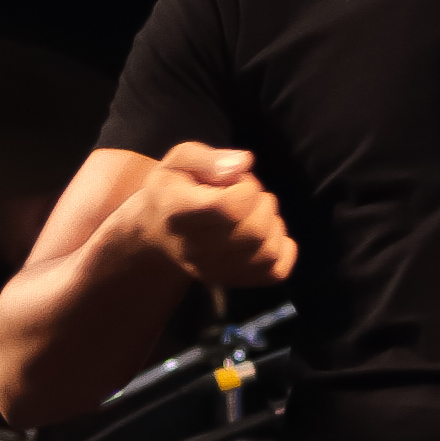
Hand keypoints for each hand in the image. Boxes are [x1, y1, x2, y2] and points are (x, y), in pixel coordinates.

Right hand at [135, 142, 296, 286]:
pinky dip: (281, 248)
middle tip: (243, 194)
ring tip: (250, 213)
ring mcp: (216, 271)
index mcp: (180, 214)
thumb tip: (245, 163)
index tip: (234, 180)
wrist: (159, 233)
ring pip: (269, 250)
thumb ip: (209, 159)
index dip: (246, 187)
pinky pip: (277, 271)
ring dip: (271, 223)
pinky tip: (263, 234)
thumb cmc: (175, 190)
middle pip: (256, 230)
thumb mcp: (179, 160)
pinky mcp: (234, 281)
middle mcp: (195, 250)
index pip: (230, 208)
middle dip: (260, 202)